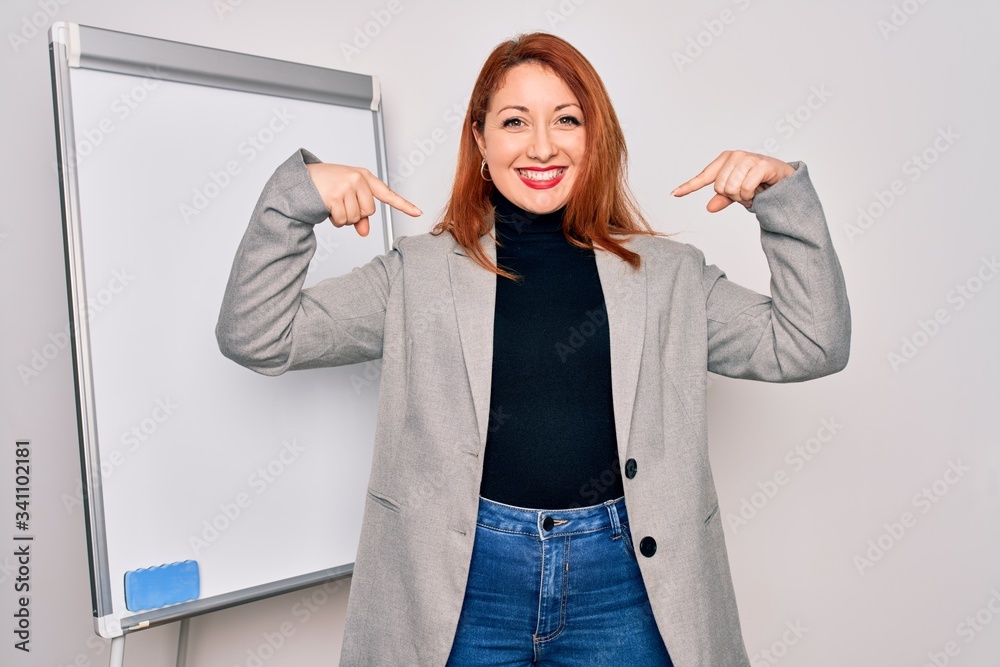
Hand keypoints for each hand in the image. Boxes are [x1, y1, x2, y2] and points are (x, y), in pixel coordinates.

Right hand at [306, 163, 421, 235]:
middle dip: (356, 214)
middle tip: (342, 204)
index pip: (387, 194)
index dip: (404, 205)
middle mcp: (358, 179)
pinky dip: (335, 220)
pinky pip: (342, 219)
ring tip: (333, 204)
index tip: (418, 213)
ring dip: (344, 218)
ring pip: (355, 218)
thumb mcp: (348, 196)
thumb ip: (360, 214)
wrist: (303, 178)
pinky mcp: (334, 196)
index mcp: (365, 177)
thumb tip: (365, 232)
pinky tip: (327, 208)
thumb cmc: (329, 186)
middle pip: (369, 212)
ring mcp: (346, 186)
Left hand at [670, 151, 794, 212]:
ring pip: (732, 189)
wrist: (785, 180)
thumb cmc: (759, 183)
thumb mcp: (737, 193)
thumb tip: (709, 208)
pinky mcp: (761, 164)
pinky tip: (761, 190)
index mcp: (725, 160)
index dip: (688, 186)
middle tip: (746, 192)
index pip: (703, 176)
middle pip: (720, 187)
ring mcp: (748, 158)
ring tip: (754, 190)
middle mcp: (735, 156)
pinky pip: (746, 189)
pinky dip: (752, 195)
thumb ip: (722, 199)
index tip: (673, 194)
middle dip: (733, 196)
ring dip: (744, 196)